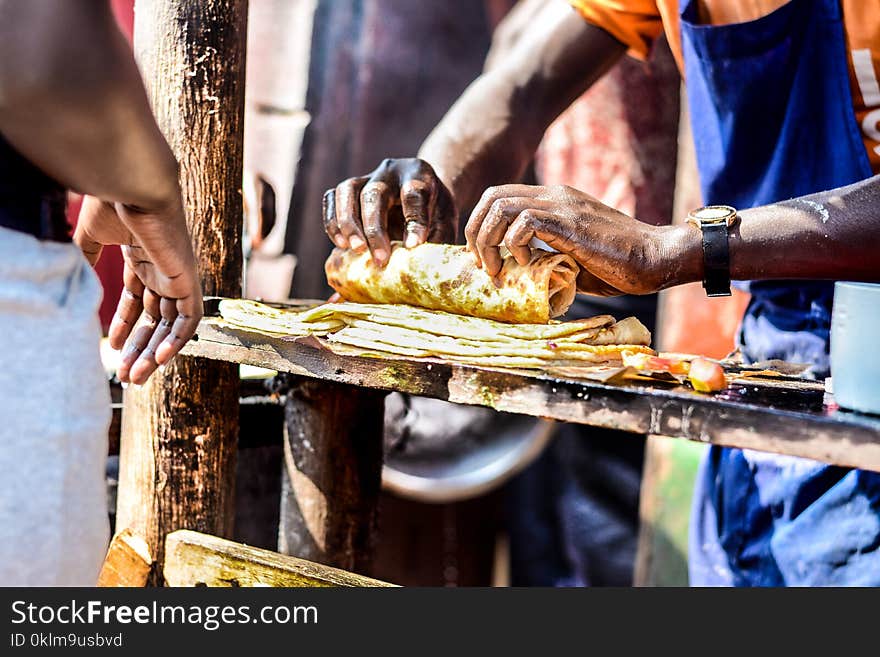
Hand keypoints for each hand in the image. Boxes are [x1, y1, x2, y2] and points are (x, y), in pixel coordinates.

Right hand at [74, 195, 202, 383]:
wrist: (134, 187)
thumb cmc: (113, 205)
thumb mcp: (92, 237)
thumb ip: (88, 259)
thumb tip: (78, 280)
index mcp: (144, 258)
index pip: (139, 301)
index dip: (127, 326)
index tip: (113, 348)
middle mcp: (164, 269)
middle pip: (155, 318)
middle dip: (140, 348)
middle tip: (126, 376)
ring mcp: (177, 276)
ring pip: (171, 325)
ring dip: (154, 352)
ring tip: (135, 377)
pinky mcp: (188, 280)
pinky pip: (189, 319)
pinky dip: (178, 340)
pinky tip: (160, 360)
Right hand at [323, 158, 456, 265]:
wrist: (424, 196)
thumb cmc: (436, 214)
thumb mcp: (446, 224)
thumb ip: (436, 241)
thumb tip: (421, 269)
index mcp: (420, 174)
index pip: (415, 194)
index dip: (414, 222)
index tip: (413, 247)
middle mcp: (390, 171)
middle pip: (374, 193)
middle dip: (374, 228)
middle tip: (380, 259)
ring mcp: (366, 176)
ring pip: (347, 191)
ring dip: (347, 223)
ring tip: (354, 250)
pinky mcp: (350, 189)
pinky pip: (332, 198)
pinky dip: (332, 221)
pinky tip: (340, 244)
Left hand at [465, 184, 695, 295]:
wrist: (656, 258)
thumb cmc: (619, 266)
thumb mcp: (571, 261)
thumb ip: (545, 259)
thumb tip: (518, 277)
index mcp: (553, 200)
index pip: (500, 197)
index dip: (481, 226)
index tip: (483, 258)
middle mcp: (554, 195)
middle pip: (492, 196)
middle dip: (476, 232)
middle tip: (482, 264)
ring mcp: (562, 205)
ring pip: (500, 205)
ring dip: (489, 239)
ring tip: (497, 268)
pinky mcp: (570, 222)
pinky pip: (524, 221)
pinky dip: (516, 243)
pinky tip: (528, 263)